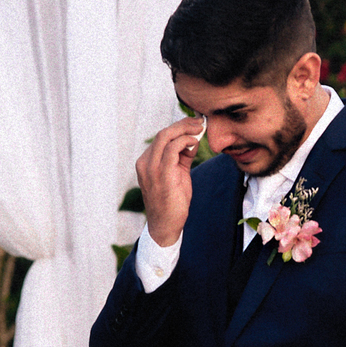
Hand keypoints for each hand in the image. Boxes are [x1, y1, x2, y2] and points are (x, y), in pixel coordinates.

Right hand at [135, 116, 204, 246]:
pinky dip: (184, 142)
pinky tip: (194, 141)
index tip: (195, 123)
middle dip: (183, 124)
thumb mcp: (178, 174)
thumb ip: (183, 157)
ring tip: (200, 128)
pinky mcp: (161, 175)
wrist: (165, 225)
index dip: (179, 127)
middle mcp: (145, 162)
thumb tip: (193, 140)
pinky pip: (171, 150)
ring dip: (185, 130)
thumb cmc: (172, 201)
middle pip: (163, 133)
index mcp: (146, 161)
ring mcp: (151, 168)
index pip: (162, 137)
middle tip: (200, 121)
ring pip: (165, 137)